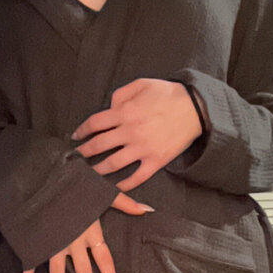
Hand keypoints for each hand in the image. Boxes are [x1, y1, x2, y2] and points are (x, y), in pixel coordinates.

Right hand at [20, 190, 153, 272]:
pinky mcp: (35, 240)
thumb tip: (148, 210)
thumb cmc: (71, 180)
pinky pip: (30, 261)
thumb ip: (124, 202)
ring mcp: (52, 243)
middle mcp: (72, 242)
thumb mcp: (100, 189)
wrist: (38, 176)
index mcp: (89, 231)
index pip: (104, 261)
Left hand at [69, 78, 204, 192]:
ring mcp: (142, 148)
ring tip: (89, 175)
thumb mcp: (143, 84)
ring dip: (97, 171)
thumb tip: (109, 106)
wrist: (196, 108)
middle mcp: (130, 131)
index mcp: (125, 111)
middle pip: (98, 146)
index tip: (76, 137)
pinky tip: (115, 187)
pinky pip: (136, 177)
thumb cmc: (168, 94)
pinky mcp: (155, 161)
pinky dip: (124, 185)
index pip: (95, 123)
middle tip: (76, 158)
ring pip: (112, 164)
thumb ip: (122, 93)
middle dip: (84, 153)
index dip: (81, 131)